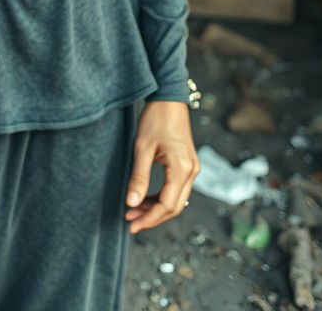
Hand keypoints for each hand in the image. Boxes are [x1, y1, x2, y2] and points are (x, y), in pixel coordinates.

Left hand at [125, 100, 199, 233]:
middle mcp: (191, 172)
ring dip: (155, 209)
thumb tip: (132, 203)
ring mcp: (191, 169)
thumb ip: (138, 177)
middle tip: (130, 222)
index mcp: (182, 168)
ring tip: (133, 211)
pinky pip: (176, 189)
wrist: (168, 99)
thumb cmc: (154, 119)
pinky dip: (161, 198)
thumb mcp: (142, 147)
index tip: (131, 224)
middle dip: (152, 217)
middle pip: (174, 207)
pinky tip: (144, 199)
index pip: (167, 205)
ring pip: (176, 200)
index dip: (149, 218)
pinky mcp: (187, 165)